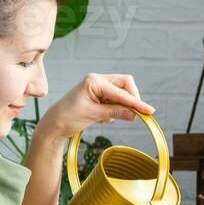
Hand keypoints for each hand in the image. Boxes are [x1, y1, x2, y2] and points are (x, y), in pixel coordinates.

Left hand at [37, 73, 154, 141]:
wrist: (53, 124)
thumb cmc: (68, 118)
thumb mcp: (94, 116)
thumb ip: (116, 113)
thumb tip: (135, 114)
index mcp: (94, 81)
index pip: (121, 91)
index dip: (136, 102)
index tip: (149, 111)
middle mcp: (97, 80)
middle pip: (125, 85)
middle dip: (130, 100)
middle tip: (131, 115)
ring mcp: (98, 86)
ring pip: (121, 93)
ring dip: (119, 107)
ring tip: (103, 118)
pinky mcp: (98, 95)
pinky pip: (114, 100)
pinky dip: (113, 110)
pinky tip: (100, 118)